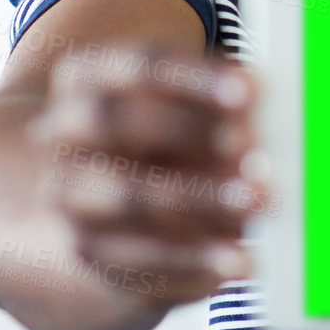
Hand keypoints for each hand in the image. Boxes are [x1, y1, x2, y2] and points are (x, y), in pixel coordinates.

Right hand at [26, 40, 272, 309]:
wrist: (110, 201)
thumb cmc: (170, 129)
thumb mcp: (191, 102)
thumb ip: (224, 98)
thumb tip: (267, 106)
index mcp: (87, 76)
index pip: (137, 64)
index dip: (194, 77)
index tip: (250, 89)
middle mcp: (62, 133)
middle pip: (113, 122)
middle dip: (188, 130)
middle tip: (252, 146)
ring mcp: (68, 198)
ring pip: (126, 199)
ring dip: (201, 202)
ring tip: (259, 203)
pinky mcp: (90, 254)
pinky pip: (137, 265)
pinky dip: (195, 263)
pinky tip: (241, 260)